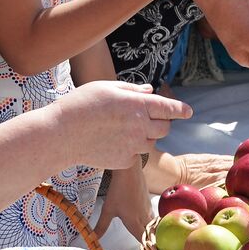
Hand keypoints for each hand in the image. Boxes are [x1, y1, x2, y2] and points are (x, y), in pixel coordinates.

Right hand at [54, 81, 191, 169]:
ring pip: (150, 143)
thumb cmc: (81, 105)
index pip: (169, 108)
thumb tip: (150, 91)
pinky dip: (129, 149)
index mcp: (138, 105)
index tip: (188, 111)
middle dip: (160, 122)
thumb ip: (132, 90)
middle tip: (144, 118)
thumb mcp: (106, 88)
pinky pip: (135, 155)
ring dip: (144, 136)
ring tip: (119, 129)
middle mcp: (140, 127)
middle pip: (165, 128)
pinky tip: (110, 142)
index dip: (180, 109)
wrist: (60, 134)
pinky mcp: (124, 161)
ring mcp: (133, 146)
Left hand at [97, 164, 150, 237]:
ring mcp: (148, 210)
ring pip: (152, 226)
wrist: (130, 171)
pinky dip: (151, 223)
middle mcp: (144, 218)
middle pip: (151, 236)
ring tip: (149, 239)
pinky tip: (145, 222)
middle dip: (150, 244)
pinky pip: (152, 217)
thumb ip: (101, 226)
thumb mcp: (108, 209)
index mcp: (134, 223)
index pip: (143, 242)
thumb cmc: (119, 190)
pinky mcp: (148, 202)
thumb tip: (93, 238)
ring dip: (151, 234)